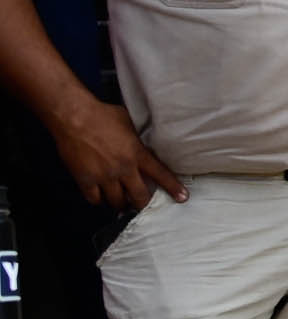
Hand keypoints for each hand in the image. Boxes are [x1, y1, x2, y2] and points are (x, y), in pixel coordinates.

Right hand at [52, 98, 185, 209]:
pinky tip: (101, 196)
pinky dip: (99, 200)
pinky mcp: (84, 179)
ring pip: (117, 201)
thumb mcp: (129, 123)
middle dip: (143, 203)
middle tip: (142, 204)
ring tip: (122, 201)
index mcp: (137, 153)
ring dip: (121, 203)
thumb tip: (141, 143)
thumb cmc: (102, 115)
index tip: (182, 197)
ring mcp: (103, 176)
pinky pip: (94, 199)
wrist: (74, 117)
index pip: (160, 174)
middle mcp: (123, 168)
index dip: (173, 187)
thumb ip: (136, 139)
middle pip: (139, 196)